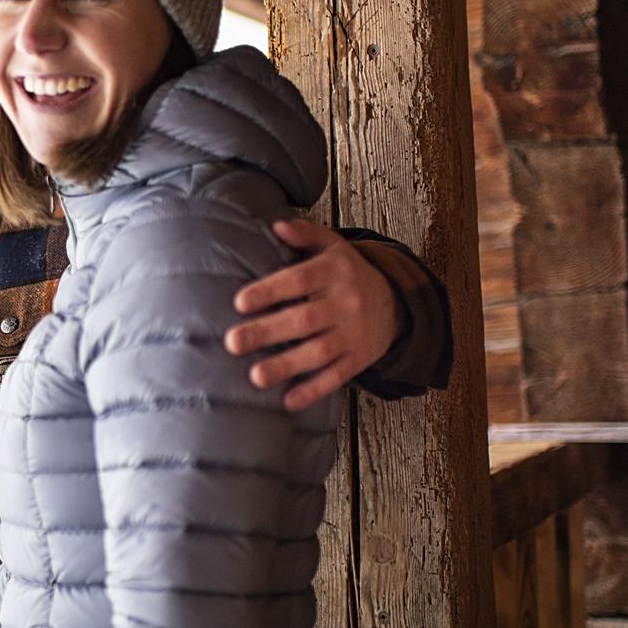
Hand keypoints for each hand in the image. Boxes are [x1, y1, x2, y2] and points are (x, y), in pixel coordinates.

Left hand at [225, 218, 400, 412]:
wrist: (395, 301)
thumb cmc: (346, 272)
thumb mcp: (331, 246)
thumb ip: (304, 235)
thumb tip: (276, 225)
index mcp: (335, 271)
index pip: (300, 280)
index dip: (270, 290)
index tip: (239, 302)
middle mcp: (347, 302)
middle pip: (305, 319)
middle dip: (268, 332)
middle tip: (232, 342)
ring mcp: (355, 333)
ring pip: (320, 352)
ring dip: (287, 366)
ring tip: (255, 376)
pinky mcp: (360, 358)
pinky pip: (337, 377)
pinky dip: (314, 390)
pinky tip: (288, 401)